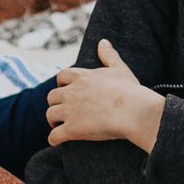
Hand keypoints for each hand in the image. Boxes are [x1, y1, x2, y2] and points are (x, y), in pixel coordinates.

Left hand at [46, 40, 165, 151]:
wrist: (133, 111)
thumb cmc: (129, 90)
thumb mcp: (119, 69)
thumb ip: (109, 55)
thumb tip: (103, 41)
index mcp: (81, 77)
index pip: (62, 77)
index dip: (62, 85)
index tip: (67, 91)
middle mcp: (71, 93)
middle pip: (52, 97)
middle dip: (56, 103)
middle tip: (63, 111)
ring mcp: (70, 111)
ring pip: (50, 115)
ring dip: (53, 121)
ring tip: (58, 126)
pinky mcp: (72, 130)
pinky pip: (54, 136)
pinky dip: (53, 139)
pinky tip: (56, 141)